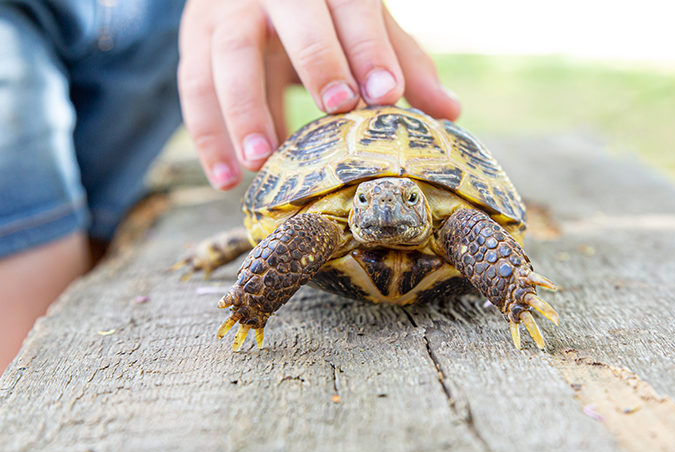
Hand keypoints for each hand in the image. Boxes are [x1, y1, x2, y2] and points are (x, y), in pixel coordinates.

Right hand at [178, 0, 460, 189]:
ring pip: (228, 55)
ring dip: (244, 109)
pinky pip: (193, 87)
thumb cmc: (322, 12)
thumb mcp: (360, 25)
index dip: (369, 47)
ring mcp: (226, 11)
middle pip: (291, 17)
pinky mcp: (194, 39)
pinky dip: (208, 136)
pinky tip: (226, 179)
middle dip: (316, 59)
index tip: (386, 94)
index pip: (352, 6)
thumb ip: (399, 61)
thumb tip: (450, 112)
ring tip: (262, 162)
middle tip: (336, 108)